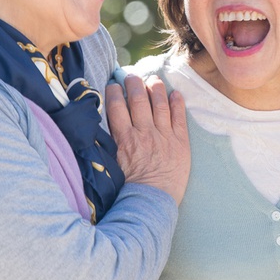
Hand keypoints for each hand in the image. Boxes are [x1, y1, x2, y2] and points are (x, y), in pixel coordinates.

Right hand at [105, 74, 189, 205]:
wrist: (151, 203)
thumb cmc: (128, 188)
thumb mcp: (112, 164)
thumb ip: (109, 144)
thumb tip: (99, 129)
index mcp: (124, 139)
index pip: (117, 106)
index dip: (115, 92)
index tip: (113, 84)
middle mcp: (144, 133)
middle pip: (138, 99)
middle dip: (134, 83)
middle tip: (131, 76)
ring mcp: (164, 136)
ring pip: (160, 103)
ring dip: (156, 88)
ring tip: (153, 80)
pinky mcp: (180, 142)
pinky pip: (180, 117)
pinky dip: (178, 103)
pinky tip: (175, 93)